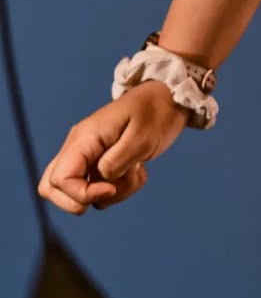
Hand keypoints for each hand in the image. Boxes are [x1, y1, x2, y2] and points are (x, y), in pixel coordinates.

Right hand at [38, 84, 187, 214]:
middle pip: (52, 189)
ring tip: (134, 170)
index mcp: (84, 138)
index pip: (58, 179)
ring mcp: (88, 155)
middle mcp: (79, 147)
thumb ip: (117, 161)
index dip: (81, 193)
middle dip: (82, 199)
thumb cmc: (157, 112)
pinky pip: (97, 188)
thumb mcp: (142, 137)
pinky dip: (120, 188)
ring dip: (110, 194)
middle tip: (112, 187)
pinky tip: (137, 169)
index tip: (111, 187)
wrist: (170, 98)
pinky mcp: (101, 162)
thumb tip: (100, 180)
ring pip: (78, 193)